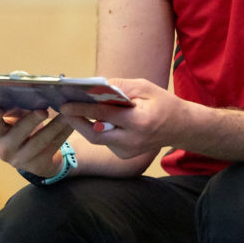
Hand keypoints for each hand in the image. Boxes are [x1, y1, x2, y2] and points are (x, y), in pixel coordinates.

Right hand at [0, 107, 73, 178]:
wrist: (35, 156)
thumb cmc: (24, 128)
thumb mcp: (17, 118)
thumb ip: (19, 103)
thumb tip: (29, 81)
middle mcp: (4, 148)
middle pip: (18, 134)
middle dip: (31, 121)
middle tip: (43, 110)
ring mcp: (20, 159)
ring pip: (40, 141)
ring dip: (55, 126)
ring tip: (67, 114)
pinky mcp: (37, 165)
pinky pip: (53, 146)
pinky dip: (64, 133)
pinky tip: (73, 123)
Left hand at [61, 77, 187, 159]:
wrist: (181, 127)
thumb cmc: (164, 104)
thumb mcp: (146, 87)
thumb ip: (120, 87)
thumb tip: (95, 87)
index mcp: (139, 122)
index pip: (105, 115)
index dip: (83, 109)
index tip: (65, 104)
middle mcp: (132, 141)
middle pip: (95, 133)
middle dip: (76, 122)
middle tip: (62, 110)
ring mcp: (128, 151)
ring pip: (98, 138)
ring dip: (84, 125)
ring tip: (72, 112)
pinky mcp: (124, 155)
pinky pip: (105, 141)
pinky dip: (97, 130)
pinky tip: (93, 119)